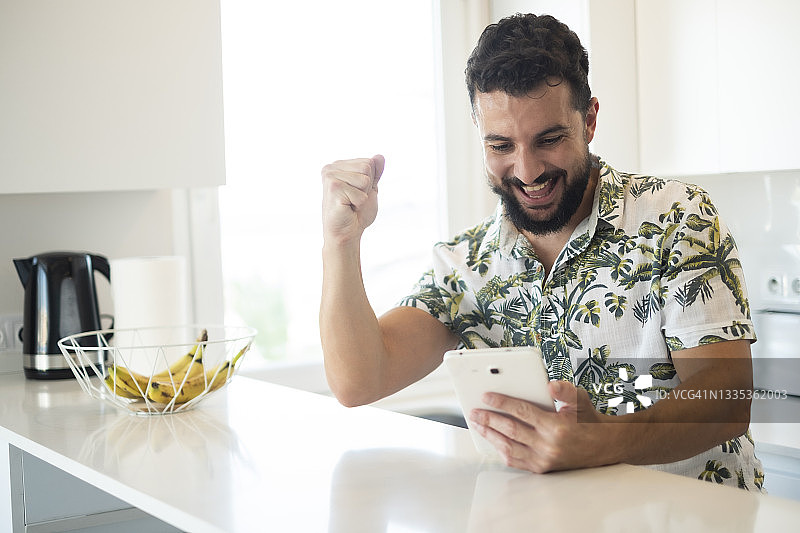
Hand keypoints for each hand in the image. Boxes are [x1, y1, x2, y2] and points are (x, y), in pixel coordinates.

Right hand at [321, 155, 384, 245]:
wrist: (346, 233)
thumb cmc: (357, 213)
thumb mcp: (370, 189)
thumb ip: (375, 173)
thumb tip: (380, 156)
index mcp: (339, 165)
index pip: (369, 162)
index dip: (370, 182)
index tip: (357, 193)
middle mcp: (331, 167)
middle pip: (367, 167)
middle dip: (366, 188)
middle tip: (353, 200)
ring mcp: (330, 176)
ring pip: (365, 179)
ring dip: (362, 196)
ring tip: (350, 203)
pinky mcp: (333, 188)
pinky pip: (361, 193)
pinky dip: (359, 204)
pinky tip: (347, 208)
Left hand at [469, 380, 616, 472]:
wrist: (603, 446)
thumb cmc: (588, 421)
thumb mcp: (581, 399)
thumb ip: (565, 390)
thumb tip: (550, 385)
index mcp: (557, 427)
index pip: (522, 412)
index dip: (502, 403)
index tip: (486, 396)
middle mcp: (548, 446)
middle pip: (510, 431)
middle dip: (489, 419)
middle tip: (474, 411)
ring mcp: (544, 460)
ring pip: (509, 448)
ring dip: (490, 435)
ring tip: (478, 424)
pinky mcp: (542, 469)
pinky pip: (515, 461)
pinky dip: (501, 450)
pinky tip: (493, 439)